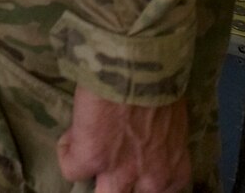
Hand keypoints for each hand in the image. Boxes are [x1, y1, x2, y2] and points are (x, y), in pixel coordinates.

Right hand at [58, 89, 191, 192]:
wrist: (140, 64)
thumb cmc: (163, 82)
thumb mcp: (171, 121)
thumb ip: (160, 140)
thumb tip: (143, 133)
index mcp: (175, 171)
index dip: (143, 175)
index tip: (135, 155)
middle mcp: (151, 181)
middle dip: (119, 181)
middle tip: (112, 154)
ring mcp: (120, 173)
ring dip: (95, 171)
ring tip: (89, 147)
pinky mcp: (91, 158)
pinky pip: (71, 168)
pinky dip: (69, 149)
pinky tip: (75, 130)